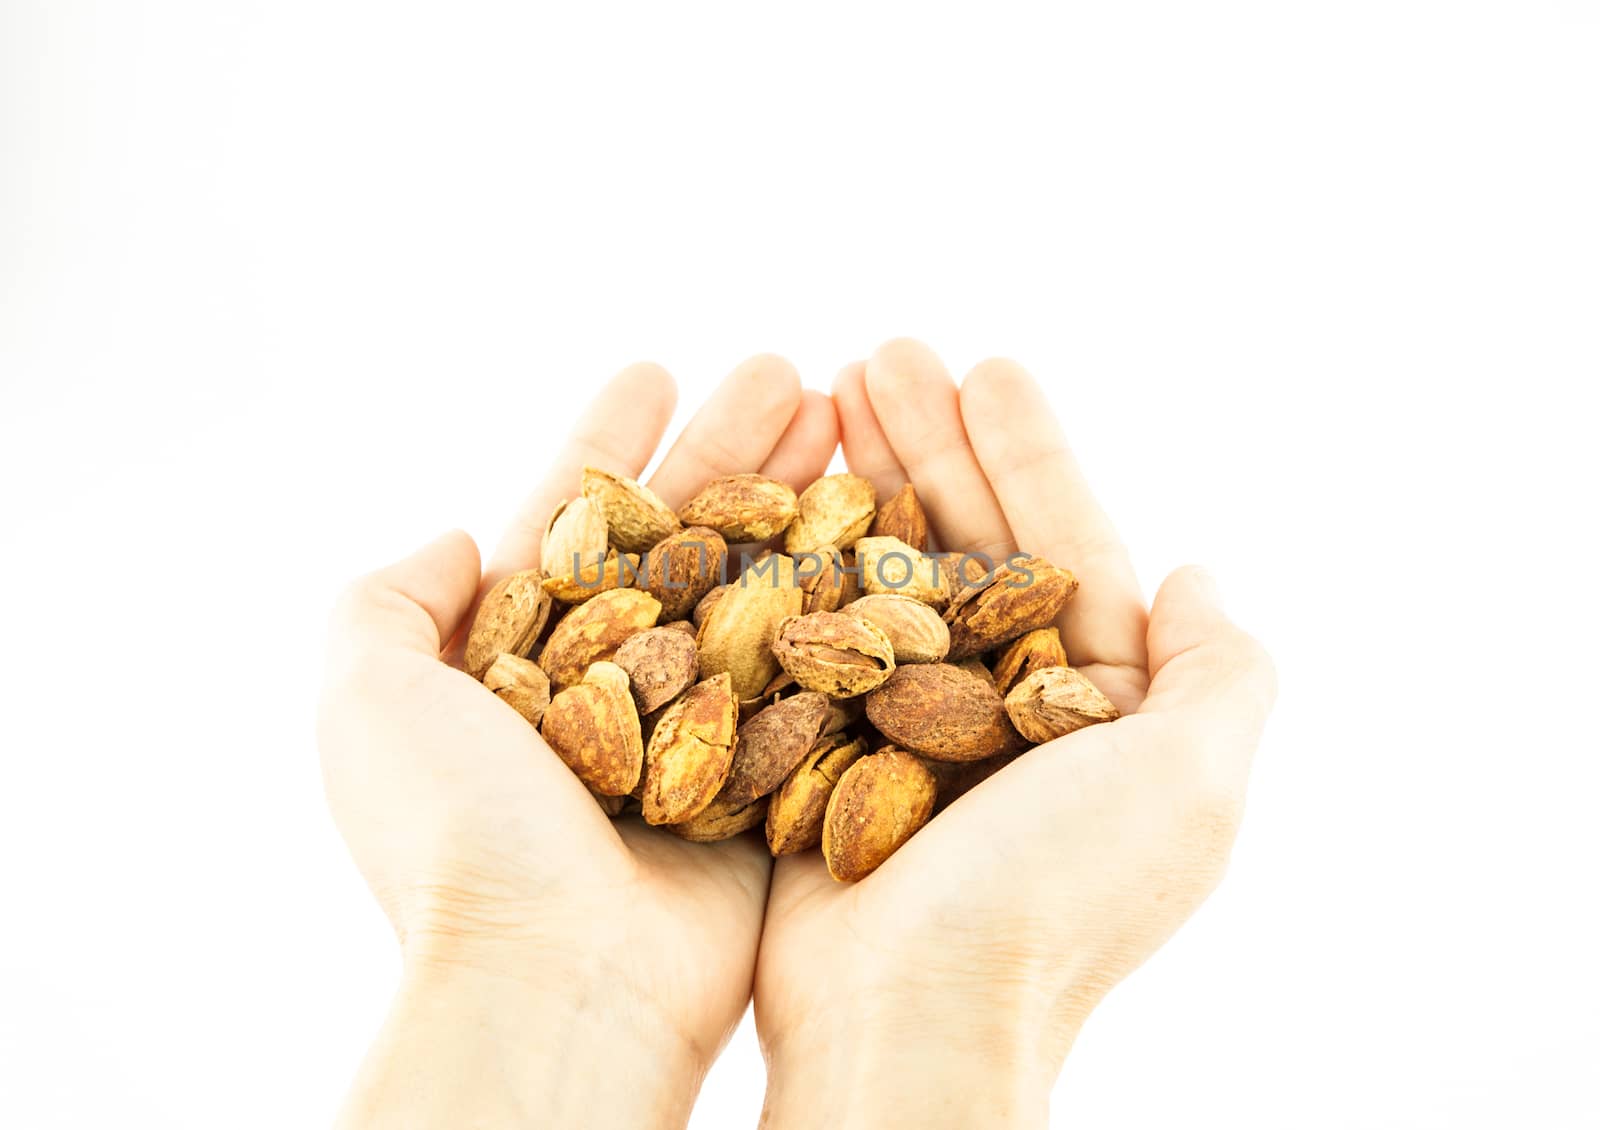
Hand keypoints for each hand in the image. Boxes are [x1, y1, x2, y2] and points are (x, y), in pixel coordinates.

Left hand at [318, 356, 837, 1127]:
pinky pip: (814, 668)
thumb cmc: (459, 837)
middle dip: (733, 450)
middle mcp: (614, 688)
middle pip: (683, 540)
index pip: (573, 521)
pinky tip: (889, 524)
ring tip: (853, 417)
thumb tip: (456, 536)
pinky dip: (848, 596)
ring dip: (799, 500)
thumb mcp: (366, 698)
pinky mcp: (770, 777)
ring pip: (757, 587)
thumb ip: (385, 602)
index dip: (611, 442)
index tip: (656, 368)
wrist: (561, 978)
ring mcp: (698, 731)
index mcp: (520, 661)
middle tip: (794, 373)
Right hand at [754, 341, 1276, 1128]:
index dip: (1031, 454)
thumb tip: (1199, 574)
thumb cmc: (1055, 900)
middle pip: (968, 544)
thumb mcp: (1191, 784)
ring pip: (888, 577)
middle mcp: (1006, 713)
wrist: (911, 1017)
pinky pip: (819, 635)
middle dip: (932, 445)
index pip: (1068, 547)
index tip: (986, 366)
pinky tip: (776, 492)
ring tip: (822, 388)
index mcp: (1099, 711)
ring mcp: (912, 731)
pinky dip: (802, 561)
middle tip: (882, 350)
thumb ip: (1221, 673)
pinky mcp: (828, 753)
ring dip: (863, 482)